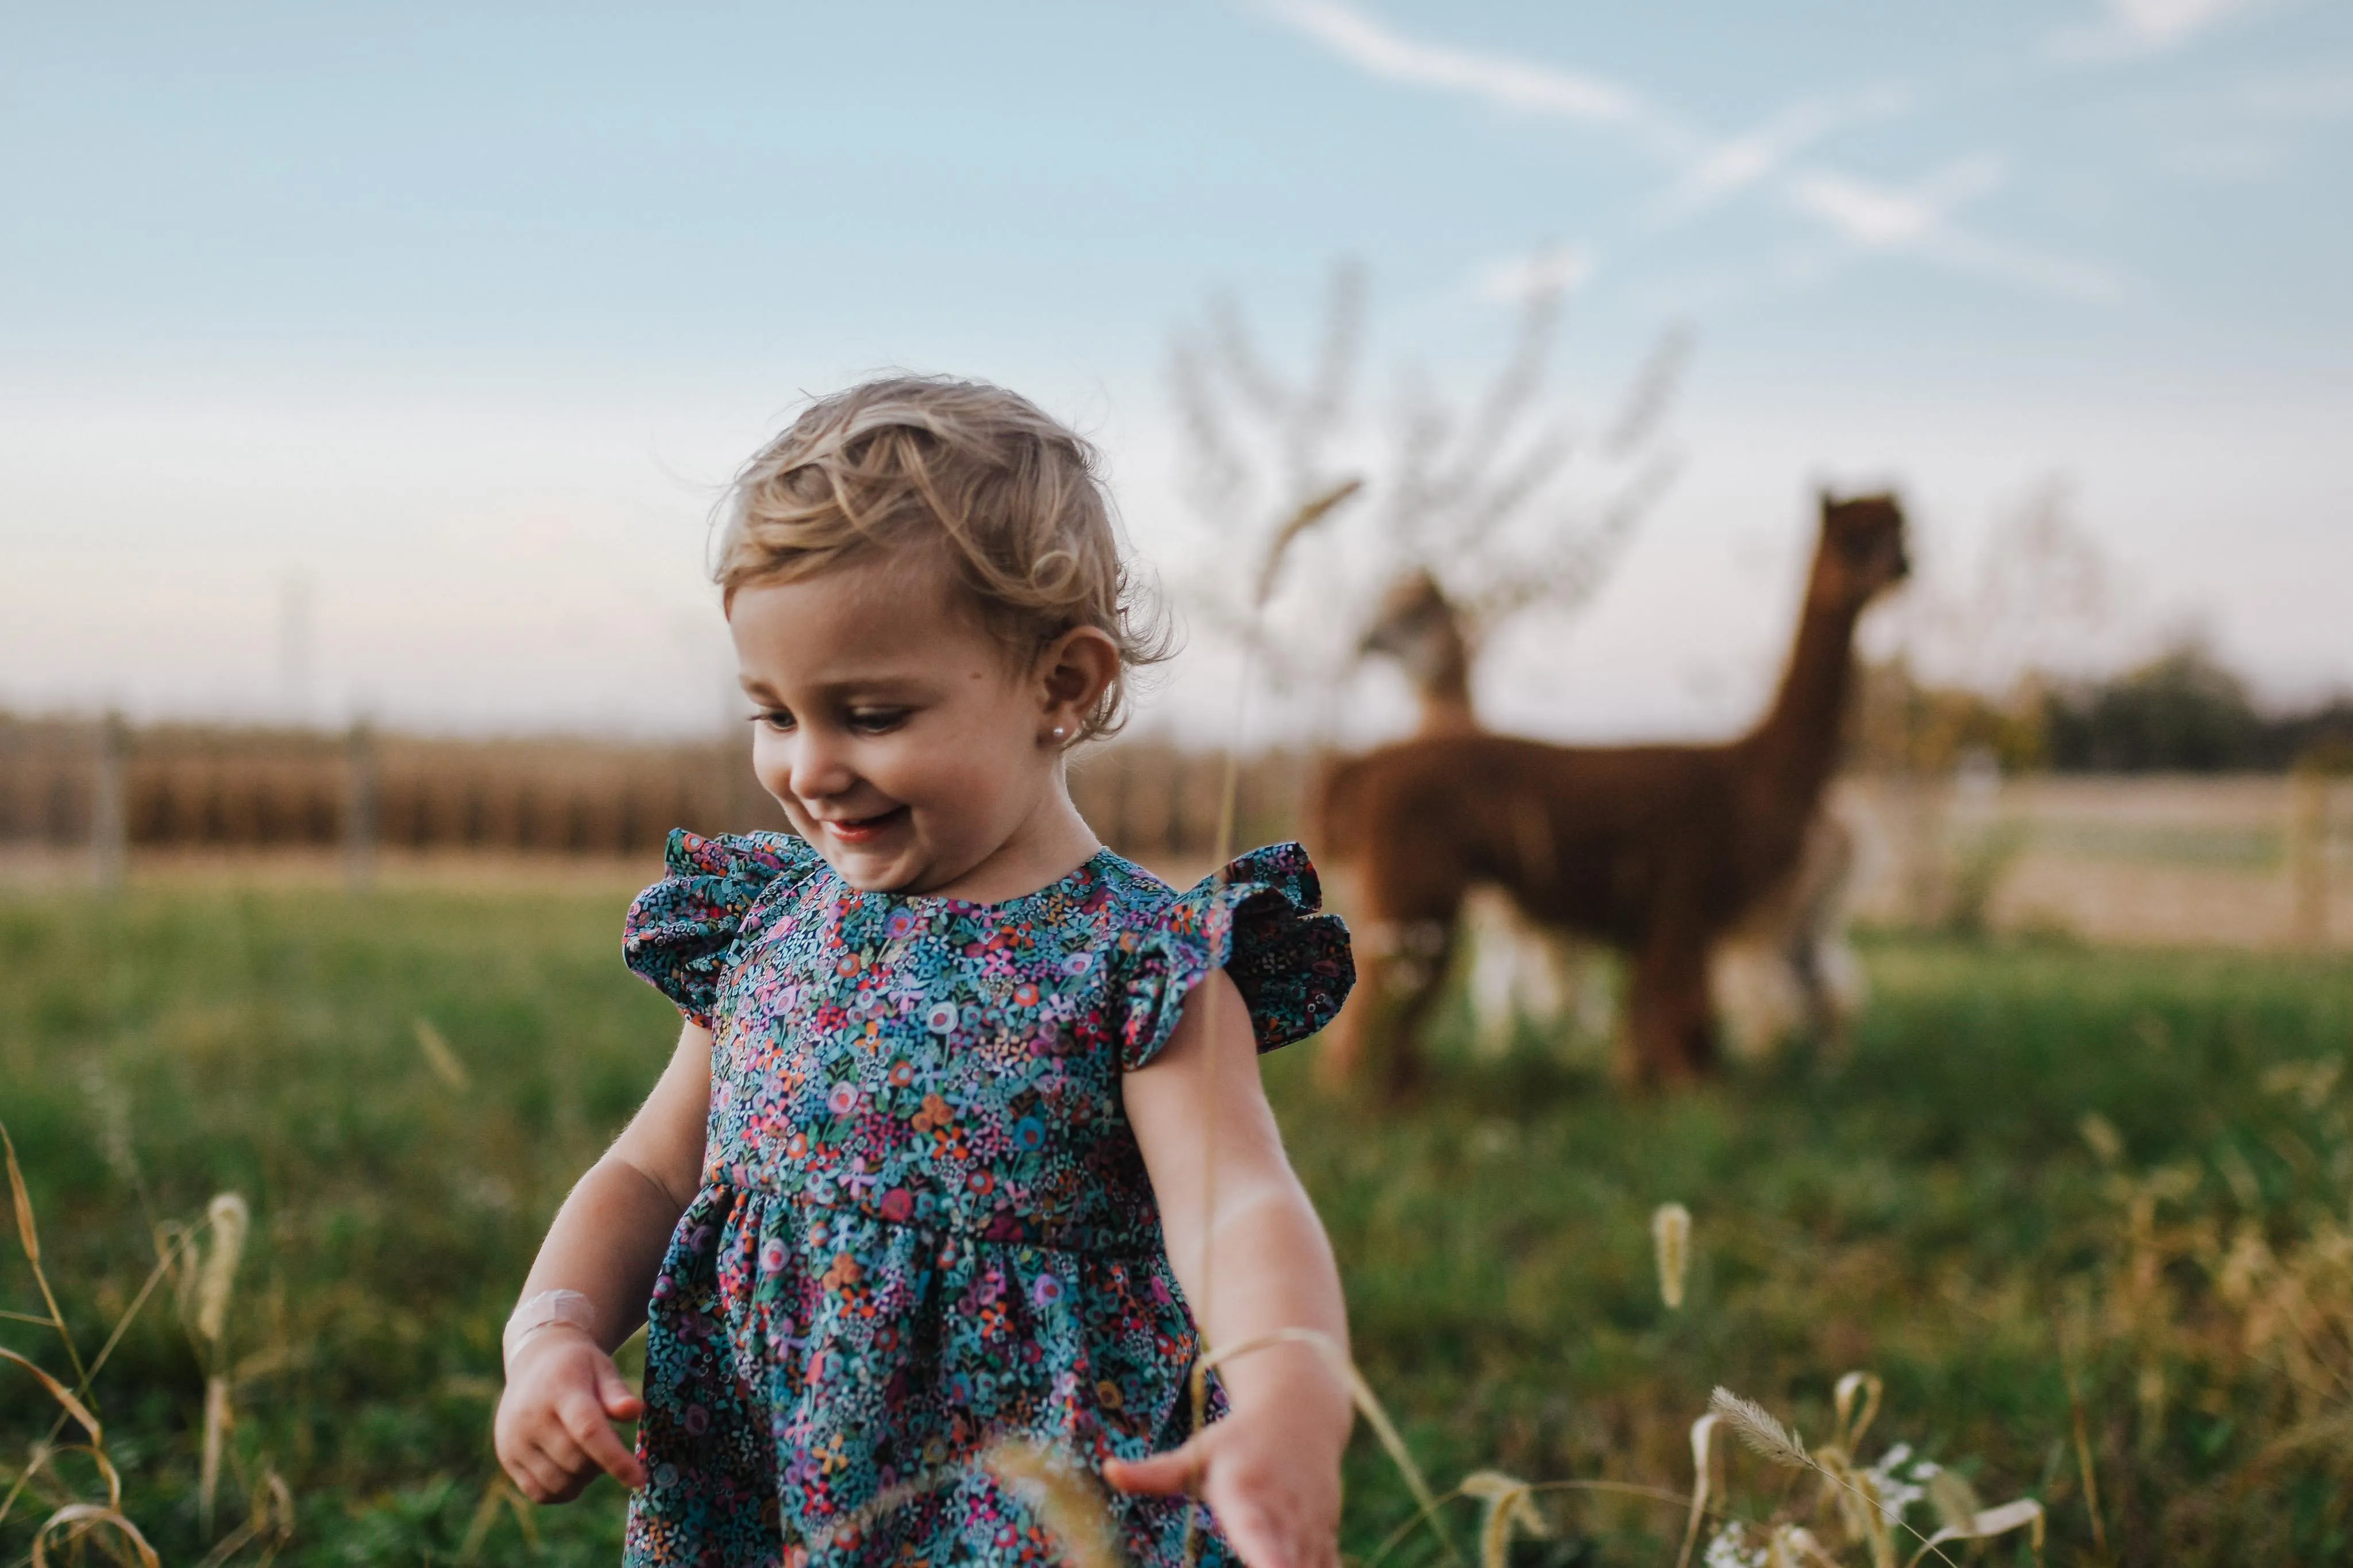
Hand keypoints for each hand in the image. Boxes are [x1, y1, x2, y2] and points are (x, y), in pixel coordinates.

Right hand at [493, 1327, 647, 1501]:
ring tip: (588, 1450)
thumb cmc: (579, 1367)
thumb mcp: (603, 1368)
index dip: (615, 1460)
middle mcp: (531, 1418)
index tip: (640, 1480)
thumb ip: (617, 1393)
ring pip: (559, 1483)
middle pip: (577, 1462)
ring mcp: (514, 1440)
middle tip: (608, 1439)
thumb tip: (634, 1412)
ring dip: (584, 1478)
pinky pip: (539, 1493)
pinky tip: (571, 1467)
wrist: (535, 1362)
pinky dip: (562, 1490)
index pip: (588, 1431)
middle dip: (603, 1462)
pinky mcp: (507, 1458)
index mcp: (560, 1390)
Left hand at [1104, 1395, 1343, 1567]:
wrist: (1301, 1414)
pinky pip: (1327, 1567)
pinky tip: (1293, 1567)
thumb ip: (1155, 1473)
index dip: (1266, 1559)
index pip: (1257, 1535)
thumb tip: (1109, 1470)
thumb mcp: (1198, 1452)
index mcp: (1247, 1494)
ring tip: (1270, 1565)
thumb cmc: (1237, 1440)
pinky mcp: (1327, 1537)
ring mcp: (1312, 1527)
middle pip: (1288, 1562)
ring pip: (1310, 1565)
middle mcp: (1285, 1513)